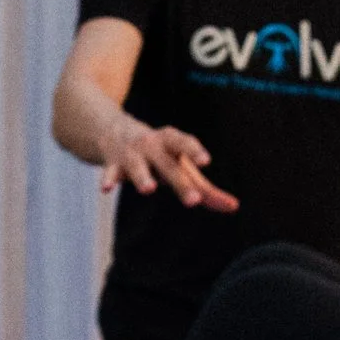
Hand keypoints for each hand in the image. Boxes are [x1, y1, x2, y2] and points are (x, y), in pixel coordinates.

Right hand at [99, 117, 241, 211]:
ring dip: (143, 176)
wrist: (113, 133)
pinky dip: (108, 178)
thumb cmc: (159, 155)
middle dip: (180, 181)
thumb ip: (206, 189)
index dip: (194, 151)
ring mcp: (132, 154)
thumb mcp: (182, 167)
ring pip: (138, 166)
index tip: (205, 162)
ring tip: (149, 189)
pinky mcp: (113, 164)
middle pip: (168, 164)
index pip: (184, 144)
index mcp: (172, 143)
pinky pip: (110, 172)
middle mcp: (152, 146)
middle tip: (194, 201)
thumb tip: (234, 207)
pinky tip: (106, 189)